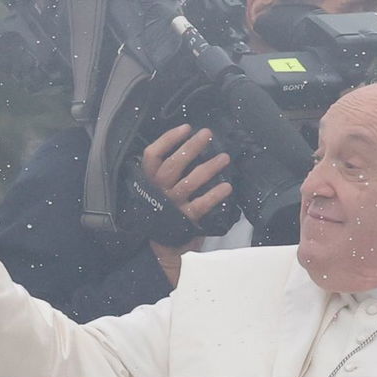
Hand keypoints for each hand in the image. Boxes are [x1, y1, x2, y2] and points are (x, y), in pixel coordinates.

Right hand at [142, 125, 232, 282]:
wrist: (161, 248)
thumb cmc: (163, 210)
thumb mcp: (157, 189)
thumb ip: (168, 171)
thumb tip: (191, 145)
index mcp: (149, 181)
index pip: (152, 155)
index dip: (168, 139)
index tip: (186, 128)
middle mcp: (159, 191)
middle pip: (173, 165)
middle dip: (191, 147)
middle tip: (208, 134)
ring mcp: (172, 205)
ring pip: (189, 182)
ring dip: (208, 168)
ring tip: (224, 158)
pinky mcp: (185, 219)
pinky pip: (201, 205)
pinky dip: (215, 195)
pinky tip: (227, 187)